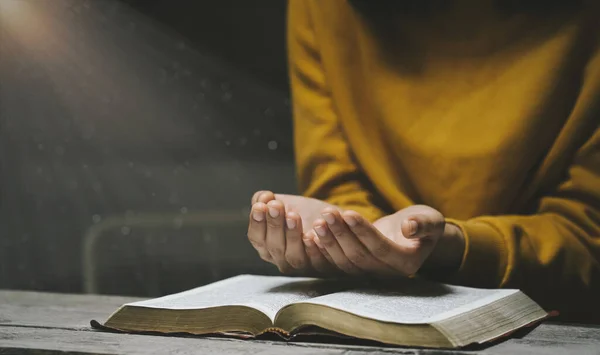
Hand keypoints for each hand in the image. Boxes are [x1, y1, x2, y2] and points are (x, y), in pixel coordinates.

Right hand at [247, 191, 338, 274]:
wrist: (336, 221)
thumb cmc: (306, 213)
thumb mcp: (285, 203)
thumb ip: (267, 200)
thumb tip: (262, 199)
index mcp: (269, 246)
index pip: (257, 239)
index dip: (257, 223)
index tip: (260, 206)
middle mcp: (284, 261)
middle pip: (275, 247)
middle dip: (274, 225)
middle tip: (276, 206)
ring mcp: (304, 267)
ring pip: (295, 257)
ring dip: (292, 236)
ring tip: (293, 215)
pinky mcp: (326, 268)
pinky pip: (319, 261)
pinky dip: (315, 249)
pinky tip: (313, 235)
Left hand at [312, 205, 464, 276]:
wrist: (413, 235)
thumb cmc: (423, 224)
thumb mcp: (432, 220)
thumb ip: (424, 224)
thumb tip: (410, 227)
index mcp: (406, 263)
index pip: (380, 247)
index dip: (363, 231)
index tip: (348, 212)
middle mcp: (385, 273)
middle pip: (358, 256)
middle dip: (341, 234)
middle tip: (326, 214)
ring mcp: (368, 274)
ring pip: (344, 261)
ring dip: (329, 241)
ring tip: (318, 221)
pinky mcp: (355, 269)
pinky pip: (335, 263)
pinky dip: (322, 251)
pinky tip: (309, 235)